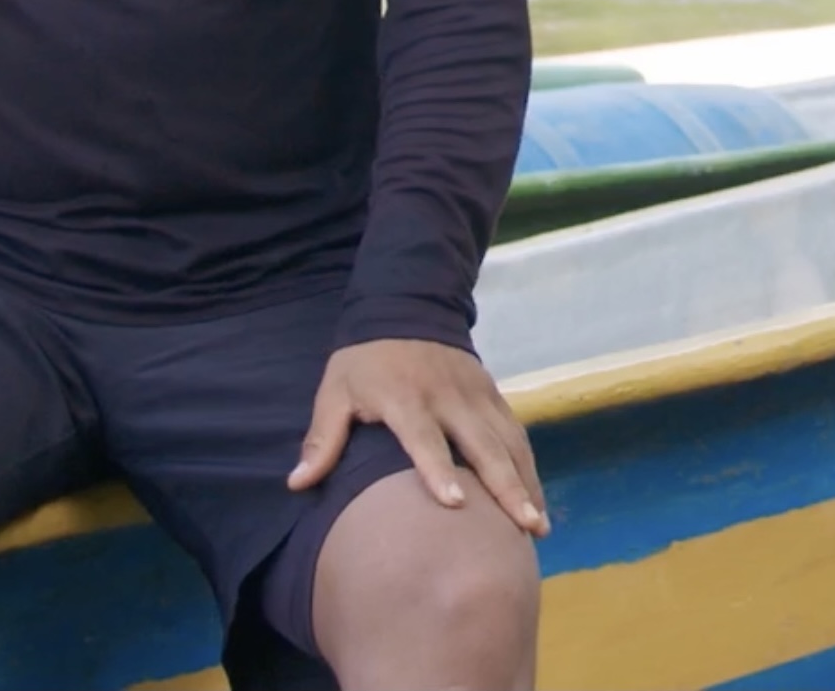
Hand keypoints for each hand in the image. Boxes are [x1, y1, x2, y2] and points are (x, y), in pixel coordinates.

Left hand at [290, 339, 547, 536]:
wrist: (407, 307)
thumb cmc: (365, 361)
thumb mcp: (335, 391)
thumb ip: (323, 438)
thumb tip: (297, 484)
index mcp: (406, 398)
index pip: (425, 437)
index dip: (439, 469)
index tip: (456, 503)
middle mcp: (448, 398)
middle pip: (483, 445)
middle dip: (505, 486)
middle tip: (524, 526)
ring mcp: (476, 396)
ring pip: (508, 442)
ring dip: (525, 483)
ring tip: (537, 526)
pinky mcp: (493, 395)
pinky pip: (515, 433)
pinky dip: (529, 467)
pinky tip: (535, 500)